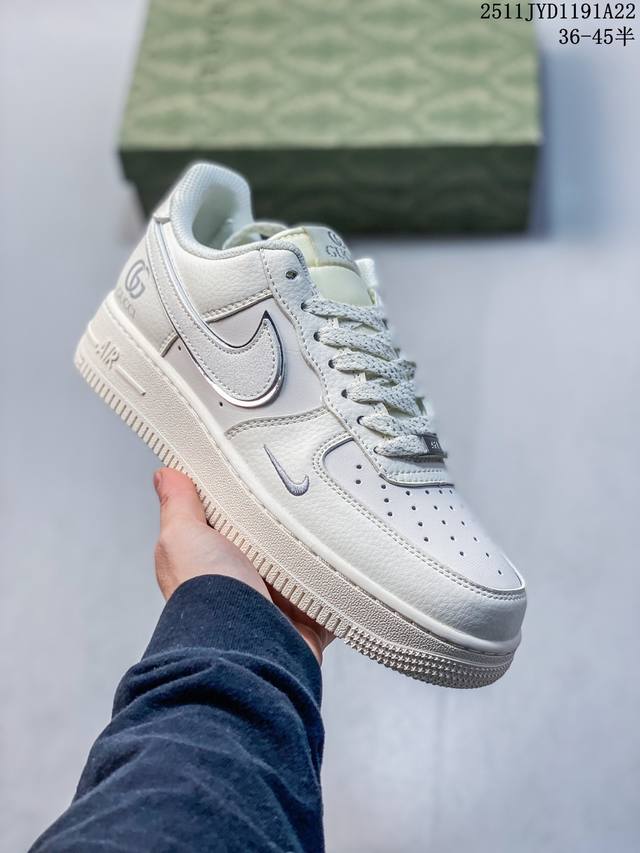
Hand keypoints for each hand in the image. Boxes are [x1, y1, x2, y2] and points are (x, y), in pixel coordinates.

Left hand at [153, 468, 332, 664]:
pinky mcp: (307, 622)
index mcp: (212, 562)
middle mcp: (243, 584)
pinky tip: (344, 563)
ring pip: (305, 567)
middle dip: (287, 523)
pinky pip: (333, 597)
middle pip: (272, 542)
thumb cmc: (204, 597)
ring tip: (329, 523)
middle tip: (304, 493)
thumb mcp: (182, 537)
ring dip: (315, 552)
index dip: (243, 499)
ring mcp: (277, 605)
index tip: (261, 471)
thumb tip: (165, 475)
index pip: (231, 521)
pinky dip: (340, 584)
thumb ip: (178, 506)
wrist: (244, 648)